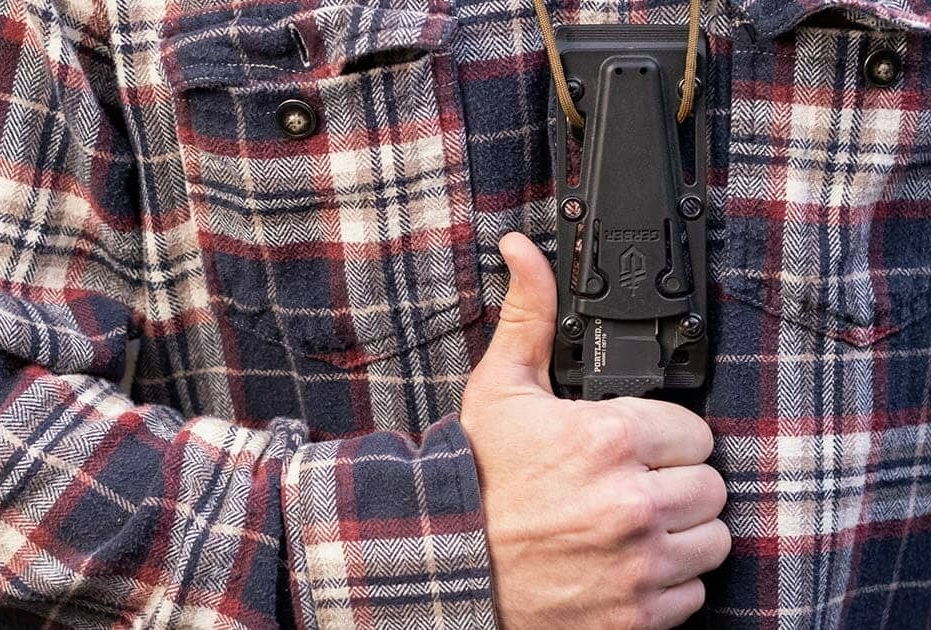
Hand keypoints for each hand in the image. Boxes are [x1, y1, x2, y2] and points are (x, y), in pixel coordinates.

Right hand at [460, 232, 729, 629]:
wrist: (449, 564)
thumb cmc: (475, 477)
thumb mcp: (499, 389)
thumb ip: (529, 315)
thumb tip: (524, 250)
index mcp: (610, 439)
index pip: (694, 431)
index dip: (662, 436)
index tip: (633, 446)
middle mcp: (634, 502)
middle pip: (710, 485)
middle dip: (675, 482)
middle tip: (631, 484)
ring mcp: (639, 563)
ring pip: (711, 539)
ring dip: (680, 532)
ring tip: (632, 524)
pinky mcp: (638, 614)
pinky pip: (692, 593)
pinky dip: (667, 582)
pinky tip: (626, 562)